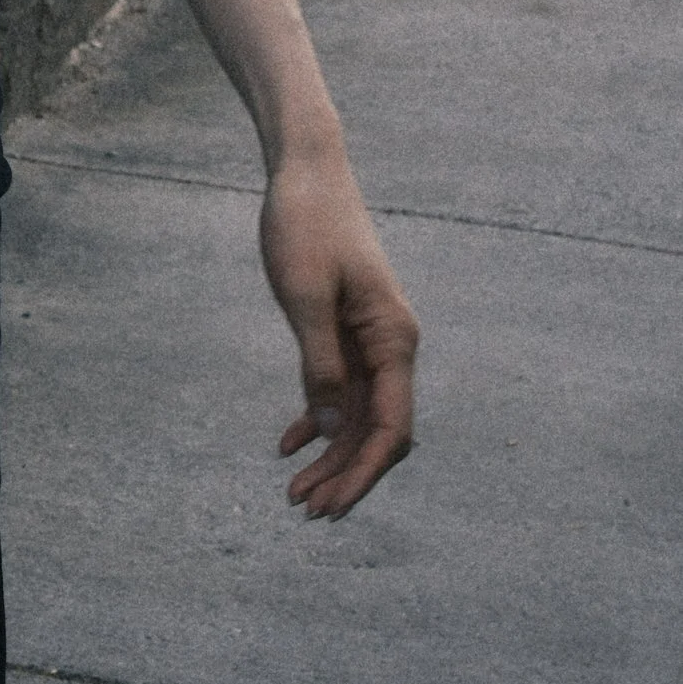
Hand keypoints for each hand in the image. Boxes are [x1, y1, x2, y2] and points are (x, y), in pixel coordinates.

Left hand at [259, 153, 419, 518]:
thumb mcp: (304, 295)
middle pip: (377, 431)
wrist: (307, 173)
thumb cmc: (306, 225)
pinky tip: (289, 441)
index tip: (330, 506)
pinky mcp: (347, 331)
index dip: (361, 473)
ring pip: (358, 416)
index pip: (390, 429)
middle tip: (304, 510)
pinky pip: (341, 390)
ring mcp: (370, 341)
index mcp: (394, 340)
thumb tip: (332, 430)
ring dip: (331, 454)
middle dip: (345, 474)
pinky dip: (319, 418)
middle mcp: (391, 347)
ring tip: (295, 491)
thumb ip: (319, 363)